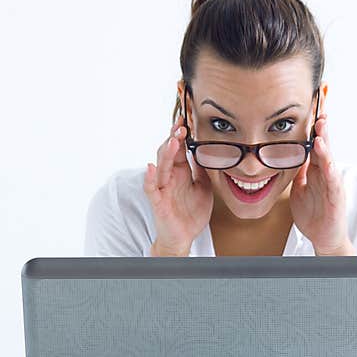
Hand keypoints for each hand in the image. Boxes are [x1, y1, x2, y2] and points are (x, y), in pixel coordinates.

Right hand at [144, 113, 213, 255]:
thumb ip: (202, 170)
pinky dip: (150, 178)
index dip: (182, 134)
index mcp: (181, 172)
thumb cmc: (191, 213)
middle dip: (174, 137)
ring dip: (166, 152)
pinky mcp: (158, 201)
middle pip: (168, 152)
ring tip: (173, 140)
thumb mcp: (204, 187)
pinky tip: (151, 167)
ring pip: (161, 165)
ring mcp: (162, 188)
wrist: (184, 237)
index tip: (186, 119)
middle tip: (181, 124)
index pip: (179, 148)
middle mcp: (170, 177)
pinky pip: (151, 188)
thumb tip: (206, 151)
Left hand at [289, 113, 352, 254]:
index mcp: (316, 171)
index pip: (314, 146)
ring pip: (329, 160)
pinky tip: (326, 159)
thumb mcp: (299, 189)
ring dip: (325, 144)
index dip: (312, 129)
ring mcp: (332, 184)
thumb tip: (288, 156)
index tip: (310, 111)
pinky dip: (329, 168)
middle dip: (321, 129)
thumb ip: (297, 172)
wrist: (324, 238)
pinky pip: (332, 180)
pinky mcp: (336, 197)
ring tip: (321, 129)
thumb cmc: (314, 214)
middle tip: (319, 110)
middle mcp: (325, 174)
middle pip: (324, 147)